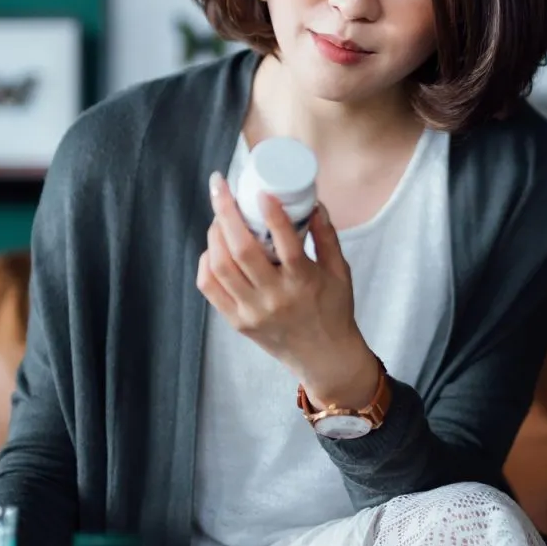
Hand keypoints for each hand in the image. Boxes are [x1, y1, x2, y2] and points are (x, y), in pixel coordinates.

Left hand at [196, 171, 380, 407]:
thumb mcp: (339, 272)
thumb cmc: (334, 310)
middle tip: (221, 188)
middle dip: (226, 212)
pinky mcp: (237, 322)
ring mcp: (252, 311)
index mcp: (304, 283)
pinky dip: (207, 262)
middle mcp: (275, 298)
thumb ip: (327, 237)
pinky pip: (210, 288)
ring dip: (215, 234)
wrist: (324, 358)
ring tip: (220, 215)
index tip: (261, 191)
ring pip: (221, 266)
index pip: (286, 244)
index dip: (272, 214)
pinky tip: (214, 248)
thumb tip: (313, 202)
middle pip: (242, 250)